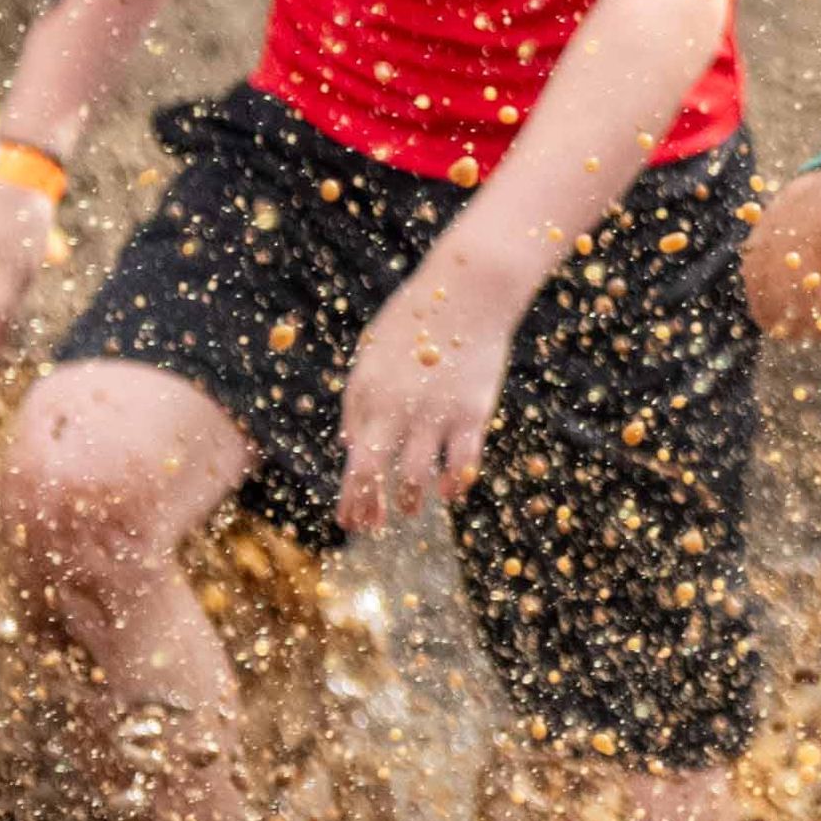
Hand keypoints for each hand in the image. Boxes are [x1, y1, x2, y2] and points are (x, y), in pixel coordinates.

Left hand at [336, 231, 530, 530]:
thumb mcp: (372, 357)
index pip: (353, 459)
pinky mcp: (471, 412)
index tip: (349, 519)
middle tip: (368, 528)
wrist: (468, 291)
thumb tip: (352, 447)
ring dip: (412, 499)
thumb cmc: (417, 322)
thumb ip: (360, 404)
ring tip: (413, 509)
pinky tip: (450, 491)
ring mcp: (434, 413)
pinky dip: (454, 483)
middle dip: (370, 507)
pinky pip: (461, 463)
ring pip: (417, 476)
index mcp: (366, 394)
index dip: (351, 496)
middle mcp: (395, 408)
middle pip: (375, 473)